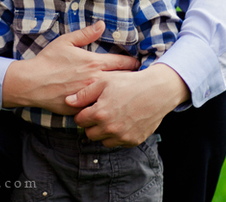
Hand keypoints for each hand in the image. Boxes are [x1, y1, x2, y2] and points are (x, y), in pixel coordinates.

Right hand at [2, 21, 138, 113]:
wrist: (32, 82)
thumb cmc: (48, 61)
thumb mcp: (65, 41)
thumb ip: (86, 34)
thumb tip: (102, 24)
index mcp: (94, 63)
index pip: (123, 63)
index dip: (133, 63)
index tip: (139, 64)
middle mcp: (96, 80)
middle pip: (123, 80)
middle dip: (132, 79)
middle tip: (139, 79)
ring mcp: (90, 96)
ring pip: (114, 96)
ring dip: (121, 94)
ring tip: (128, 94)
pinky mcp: (82, 108)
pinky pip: (99, 108)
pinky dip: (105, 106)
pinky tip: (110, 106)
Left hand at [68, 63, 190, 146]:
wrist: (157, 91)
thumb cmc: (129, 83)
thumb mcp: (104, 82)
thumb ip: (84, 94)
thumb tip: (68, 101)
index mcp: (100, 113)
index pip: (79, 121)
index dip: (82, 113)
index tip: (88, 108)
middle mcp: (110, 128)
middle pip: (89, 133)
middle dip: (91, 125)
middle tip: (98, 114)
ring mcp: (122, 136)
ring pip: (103, 141)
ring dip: (103, 132)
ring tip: (110, 118)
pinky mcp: (133, 140)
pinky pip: (118, 143)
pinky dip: (117, 136)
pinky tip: (121, 122)